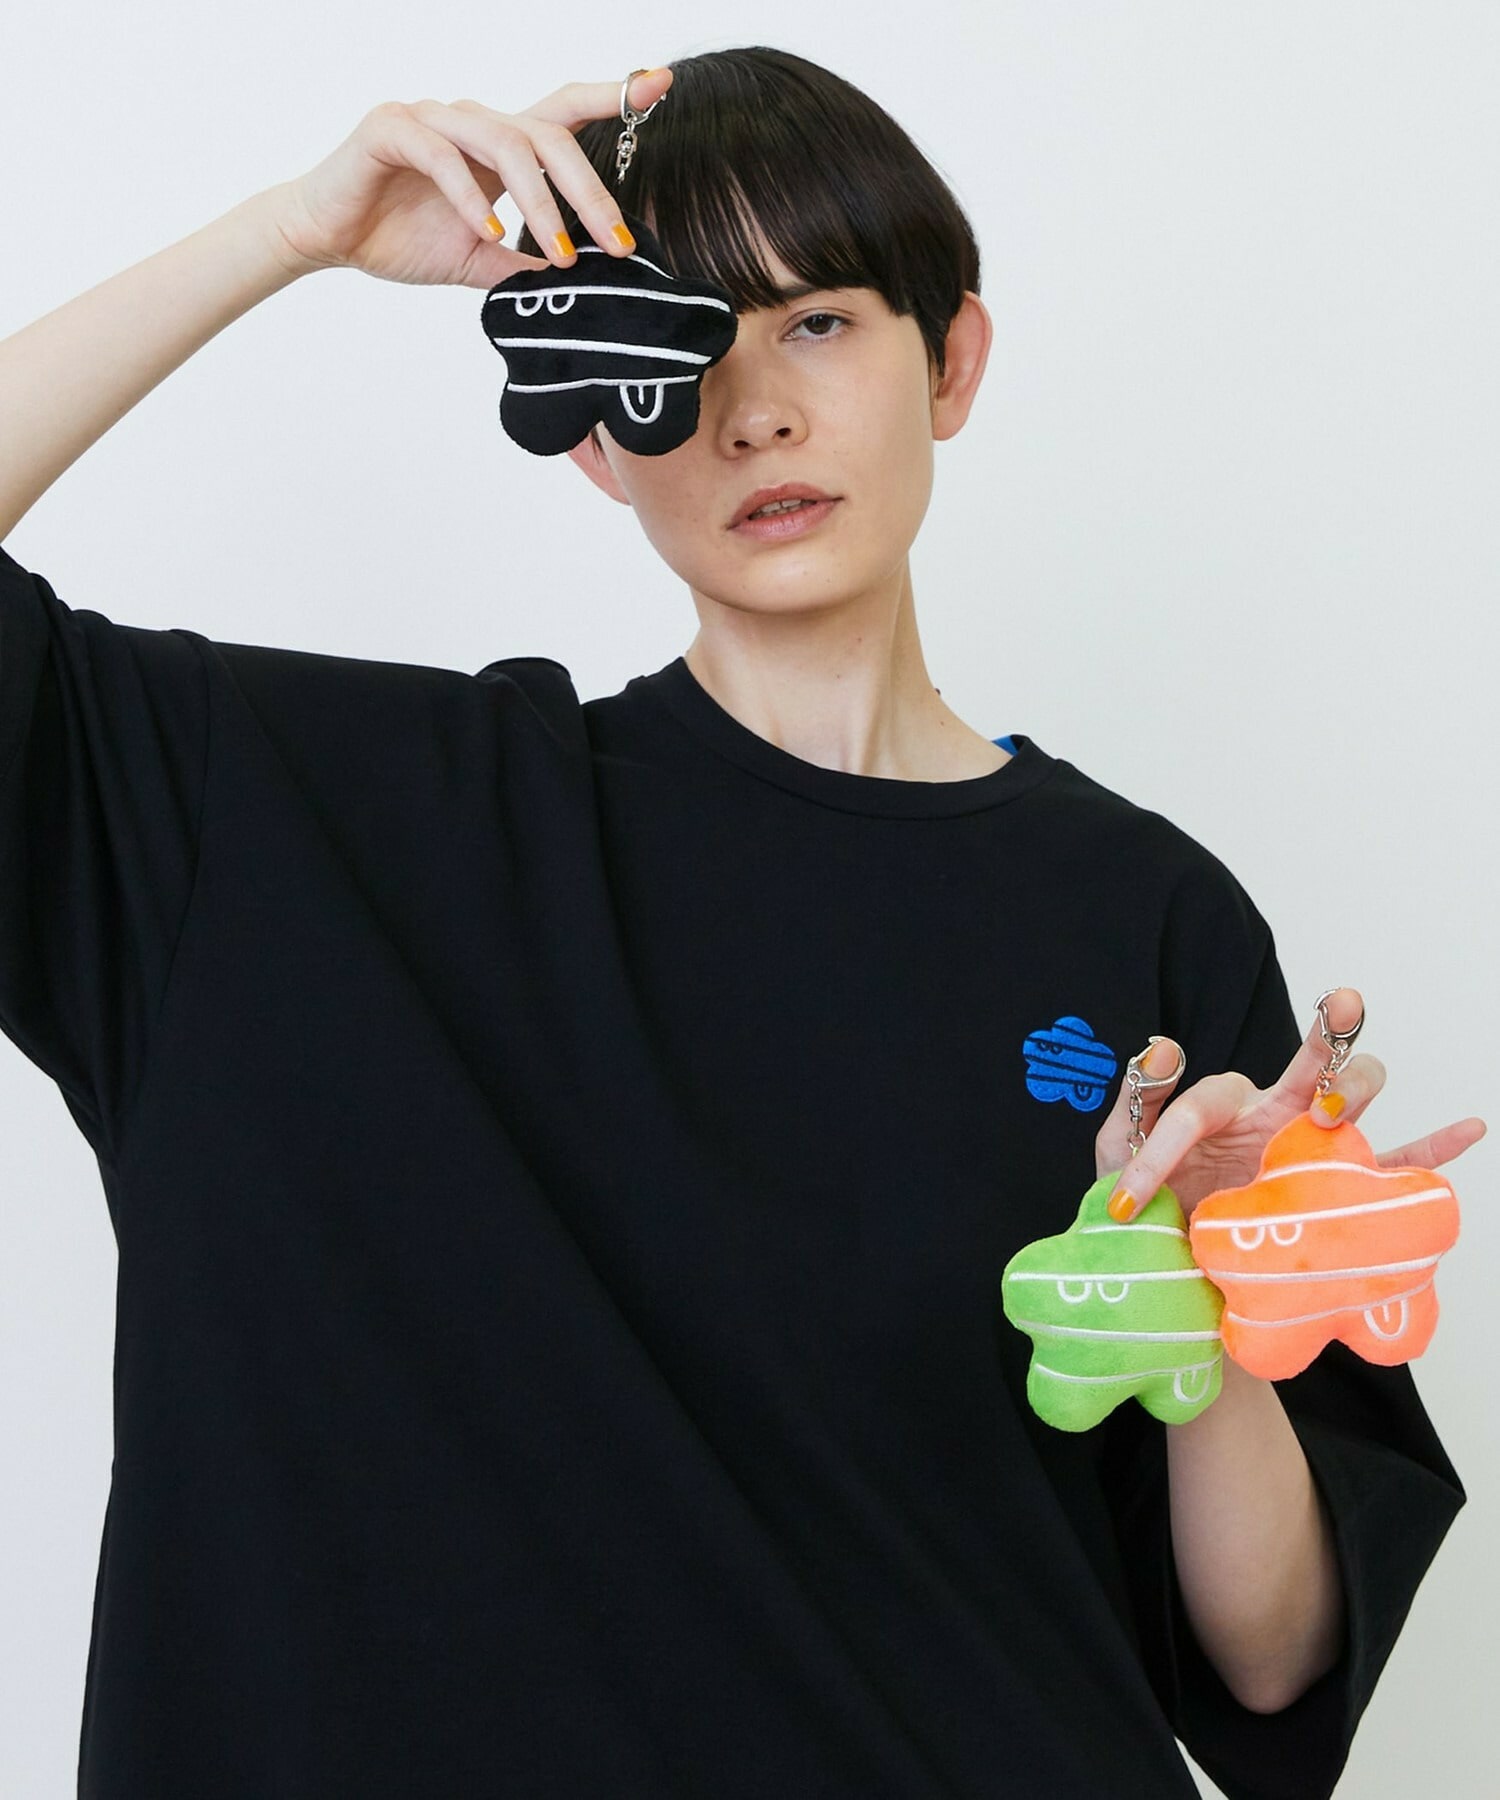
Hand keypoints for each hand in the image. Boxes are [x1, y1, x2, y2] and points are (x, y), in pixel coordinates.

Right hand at [265, 71, 671, 287]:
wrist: (327, 238)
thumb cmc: (401, 238)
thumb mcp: (480, 261)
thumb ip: (525, 264)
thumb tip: (578, 285)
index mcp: (499, 147)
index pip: (563, 114)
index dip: (611, 96)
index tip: (660, 84)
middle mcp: (473, 122)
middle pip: (547, 135)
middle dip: (590, 191)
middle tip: (618, 242)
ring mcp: (433, 118)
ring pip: (504, 142)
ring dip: (540, 201)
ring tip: (561, 252)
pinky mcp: (391, 128)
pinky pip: (442, 156)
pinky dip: (470, 195)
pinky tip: (489, 231)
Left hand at [1095, 987, 1486, 1222]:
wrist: (1180, 1288)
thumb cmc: (1152, 1215)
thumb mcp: (1121, 1159)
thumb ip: (1134, 1103)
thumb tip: (1162, 1045)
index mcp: (1217, 1111)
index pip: (1199, 1104)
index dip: (1162, 1146)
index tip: (1130, 1200)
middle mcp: (1272, 1119)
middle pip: (1308, 1066)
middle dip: (1325, 1039)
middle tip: (1339, 1013)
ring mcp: (1310, 1153)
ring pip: (1352, 1101)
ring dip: (1356, 1090)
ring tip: (1338, 1110)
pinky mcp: (1336, 1195)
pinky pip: (1394, 1167)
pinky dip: (1434, 1148)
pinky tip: (1467, 1127)